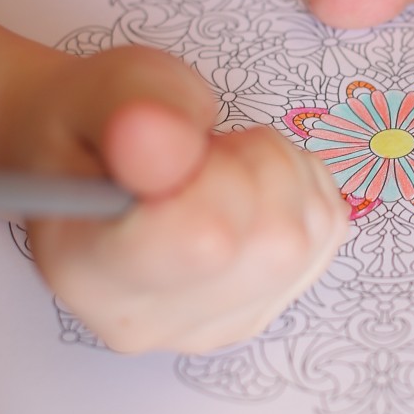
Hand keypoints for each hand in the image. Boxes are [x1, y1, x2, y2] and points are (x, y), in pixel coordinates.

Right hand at [0, 46, 349, 352]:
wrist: (98, 159)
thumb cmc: (96, 126)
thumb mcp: (98, 90)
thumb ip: (129, 111)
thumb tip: (166, 141)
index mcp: (88, 271)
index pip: (199, 244)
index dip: (215, 174)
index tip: (183, 145)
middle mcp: (153, 320)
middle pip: (272, 242)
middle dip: (253, 164)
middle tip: (199, 148)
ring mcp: (218, 323)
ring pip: (305, 238)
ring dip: (279, 173)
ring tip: (218, 163)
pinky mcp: (268, 306)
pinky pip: (326, 230)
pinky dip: (301, 188)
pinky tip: (247, 183)